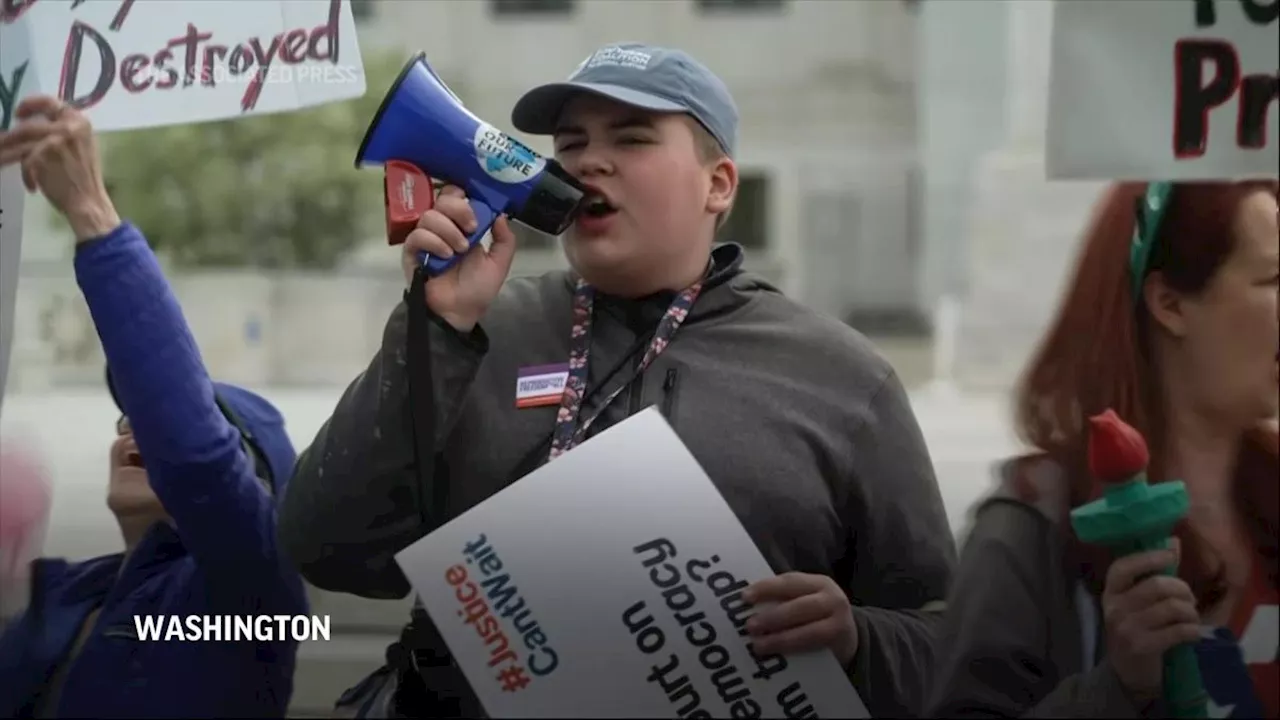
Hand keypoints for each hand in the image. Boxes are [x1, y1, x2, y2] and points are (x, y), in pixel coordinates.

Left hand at [0, 95, 119, 241]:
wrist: (89, 202)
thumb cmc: (84, 178)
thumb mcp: (79, 147)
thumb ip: (62, 132)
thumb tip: (32, 127)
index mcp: (80, 122)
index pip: (50, 102)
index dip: (30, 105)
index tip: (19, 114)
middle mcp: (69, 126)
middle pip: (28, 126)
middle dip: (11, 137)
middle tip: (4, 143)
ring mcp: (55, 139)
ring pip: (21, 141)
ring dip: (8, 152)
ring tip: (3, 160)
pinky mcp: (43, 155)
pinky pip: (25, 160)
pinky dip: (26, 174)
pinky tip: (31, 186)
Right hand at [400, 184, 516, 332]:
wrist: (459, 312)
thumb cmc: (477, 289)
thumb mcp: (499, 263)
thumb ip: (504, 239)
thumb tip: (500, 215)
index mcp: (462, 226)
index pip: (456, 196)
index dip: (465, 197)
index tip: (477, 210)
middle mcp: (443, 227)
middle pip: (442, 198)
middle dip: (459, 210)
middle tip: (471, 228)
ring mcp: (426, 238)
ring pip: (430, 215)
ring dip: (449, 231)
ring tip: (459, 251)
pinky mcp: (412, 252)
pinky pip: (417, 235)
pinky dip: (434, 242)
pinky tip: (445, 256)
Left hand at [742, 572, 857, 664]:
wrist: (849, 637)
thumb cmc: (817, 617)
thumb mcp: (806, 601)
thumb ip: (783, 600)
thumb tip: (746, 607)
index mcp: (818, 583)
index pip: (790, 582)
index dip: (767, 588)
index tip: (745, 597)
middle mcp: (831, 598)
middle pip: (799, 606)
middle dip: (773, 616)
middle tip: (750, 626)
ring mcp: (839, 621)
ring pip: (808, 631)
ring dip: (781, 639)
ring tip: (758, 646)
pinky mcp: (840, 643)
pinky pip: (814, 647)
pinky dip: (794, 651)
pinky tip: (778, 657)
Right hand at [1102, 541, 1200, 702]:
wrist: (1127, 672)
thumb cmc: (1136, 629)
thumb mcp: (1137, 602)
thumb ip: (1152, 574)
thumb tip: (1173, 542)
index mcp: (1111, 592)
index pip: (1123, 567)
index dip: (1149, 557)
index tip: (1171, 555)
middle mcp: (1115, 608)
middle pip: (1157, 586)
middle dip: (1183, 590)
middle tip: (1190, 600)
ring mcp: (1126, 628)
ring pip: (1172, 608)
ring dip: (1191, 612)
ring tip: (1191, 618)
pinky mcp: (1143, 646)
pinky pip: (1179, 631)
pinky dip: (1193, 631)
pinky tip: (1192, 633)